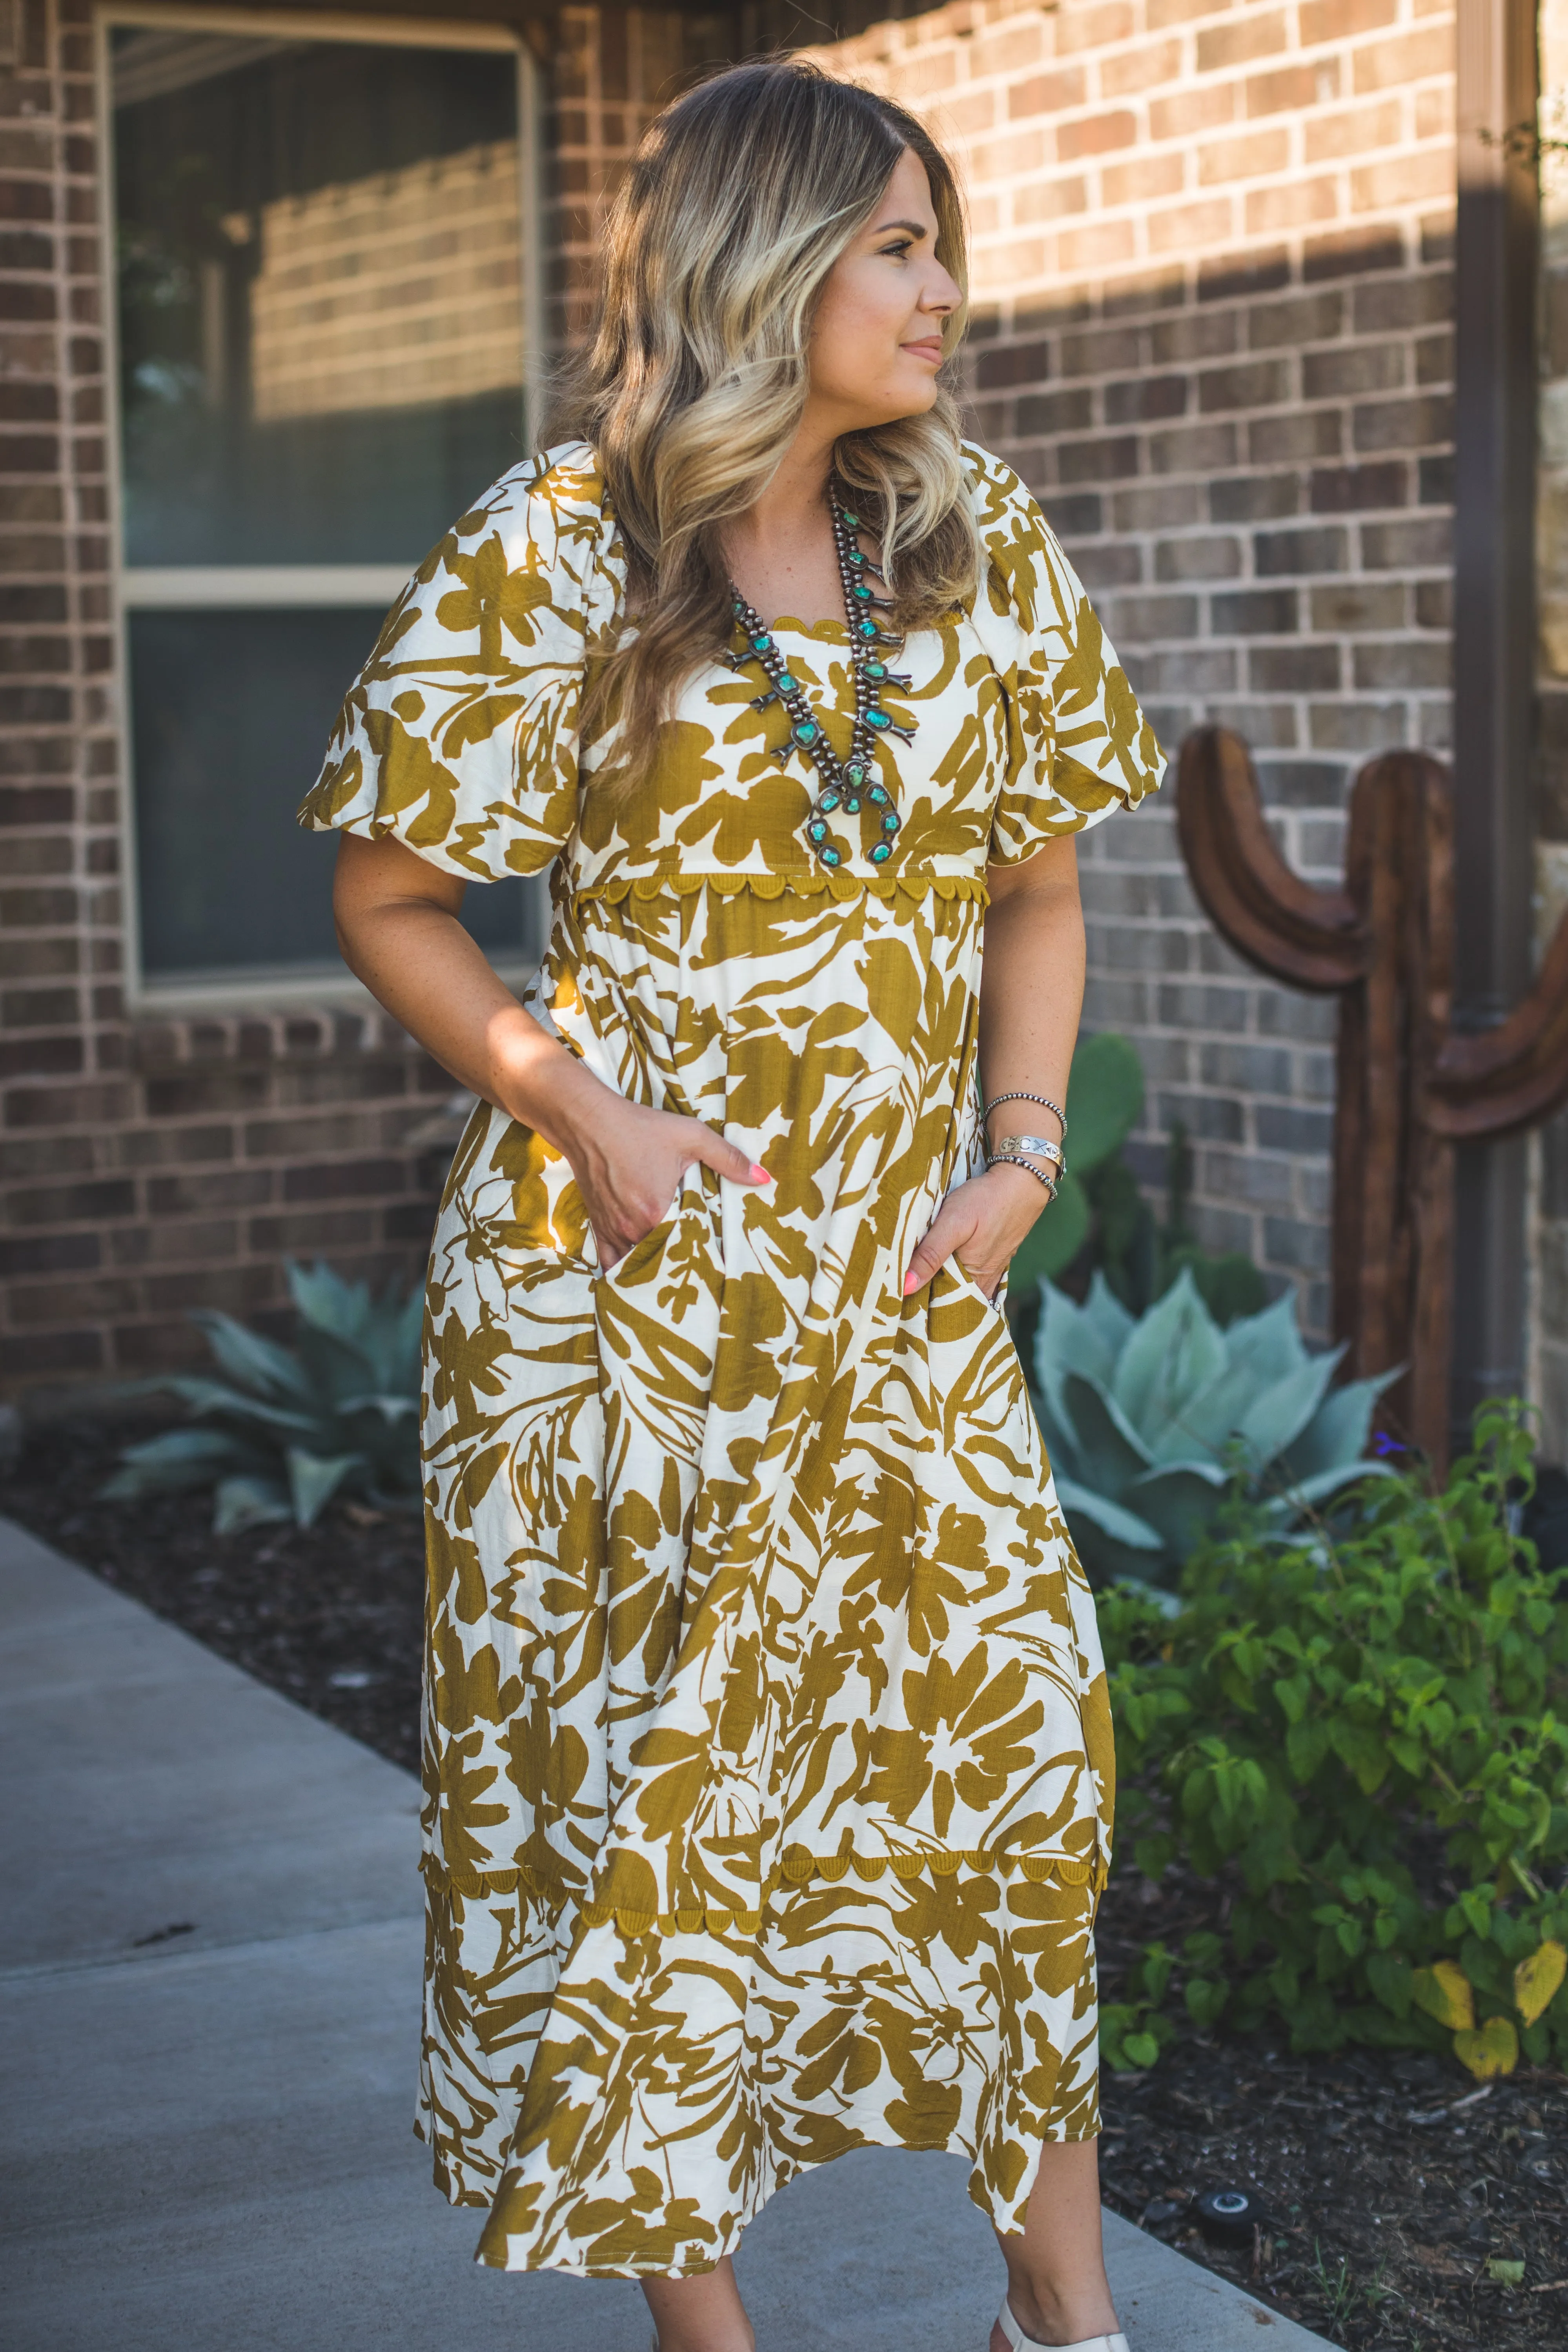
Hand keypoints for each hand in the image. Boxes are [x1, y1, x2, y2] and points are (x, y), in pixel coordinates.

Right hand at [555, 1086, 770, 1268]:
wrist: (588, 1121)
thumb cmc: (640, 1127)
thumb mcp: (690, 1136)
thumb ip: (728, 1158)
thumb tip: (764, 1179)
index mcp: (657, 1211)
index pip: (688, 1246)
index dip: (704, 1251)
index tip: (718, 1257)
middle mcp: (632, 1228)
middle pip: (663, 1256)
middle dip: (681, 1261)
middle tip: (701, 1266)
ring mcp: (613, 1230)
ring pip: (637, 1262)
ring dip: (655, 1265)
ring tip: (674, 1271)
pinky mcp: (598, 1227)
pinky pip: (610, 1261)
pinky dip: (623, 1269)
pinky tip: (637, 1276)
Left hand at [902, 1165, 1048, 1302]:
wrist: (1021, 1180)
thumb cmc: (986, 1200)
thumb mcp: (953, 1224)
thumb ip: (930, 1255)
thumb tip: (905, 1287)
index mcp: (974, 1280)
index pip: (939, 1305)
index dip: (918, 1304)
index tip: (896, 1301)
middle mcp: (985, 1282)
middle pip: (951, 1300)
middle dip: (928, 1299)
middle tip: (899, 1293)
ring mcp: (991, 1272)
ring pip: (960, 1289)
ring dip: (940, 1287)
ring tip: (915, 1283)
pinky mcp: (994, 1259)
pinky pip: (972, 1278)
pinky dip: (956, 1278)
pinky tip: (942, 1271)